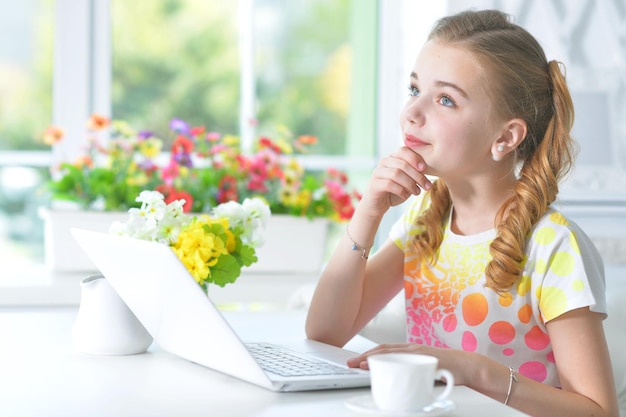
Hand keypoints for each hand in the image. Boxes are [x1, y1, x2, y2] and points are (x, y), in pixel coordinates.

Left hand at [347, 343, 475, 385]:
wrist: (468, 366)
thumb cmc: (447, 368)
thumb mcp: (424, 369)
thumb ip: (411, 372)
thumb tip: (396, 381)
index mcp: (410, 350)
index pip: (385, 350)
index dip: (368, 354)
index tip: (355, 360)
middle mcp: (412, 349)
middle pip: (383, 350)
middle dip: (365, 356)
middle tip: (350, 363)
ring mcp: (418, 352)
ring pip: (390, 353)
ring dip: (373, 358)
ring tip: (359, 365)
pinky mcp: (425, 358)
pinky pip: (405, 359)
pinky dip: (392, 362)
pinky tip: (383, 366)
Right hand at [362, 147, 431, 213]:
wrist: (378, 204)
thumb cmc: (395, 190)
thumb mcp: (408, 180)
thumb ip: (415, 173)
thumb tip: (428, 171)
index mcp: (393, 157)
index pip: (403, 150)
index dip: (415, 158)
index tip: (424, 169)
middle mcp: (384, 162)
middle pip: (402, 164)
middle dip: (417, 176)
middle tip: (427, 186)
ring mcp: (377, 172)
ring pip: (396, 174)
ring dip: (410, 184)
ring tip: (417, 192)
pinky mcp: (374, 184)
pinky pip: (389, 184)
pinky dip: (400, 190)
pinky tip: (406, 195)